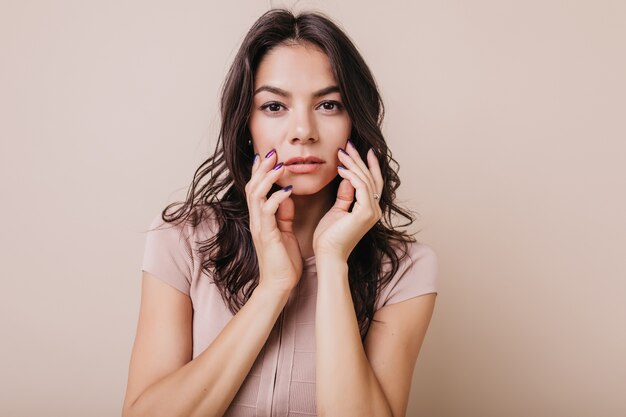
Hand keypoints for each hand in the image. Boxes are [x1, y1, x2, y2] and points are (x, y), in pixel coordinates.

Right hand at [246, 149, 302, 293]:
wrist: (280, 285)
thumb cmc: (283, 261)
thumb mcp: (284, 232)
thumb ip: (283, 214)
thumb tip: (286, 196)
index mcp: (261, 218)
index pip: (257, 189)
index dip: (261, 171)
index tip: (270, 155)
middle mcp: (257, 220)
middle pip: (253, 186)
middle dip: (262, 168)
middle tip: (272, 151)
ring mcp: (259, 226)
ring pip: (257, 195)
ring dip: (268, 178)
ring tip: (279, 164)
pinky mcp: (266, 235)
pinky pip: (268, 211)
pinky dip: (277, 198)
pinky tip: (288, 191)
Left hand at [313, 141, 383, 261]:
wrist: (328, 255)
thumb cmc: (329, 238)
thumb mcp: (337, 210)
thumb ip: (345, 195)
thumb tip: (348, 178)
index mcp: (369, 209)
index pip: (372, 182)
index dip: (367, 165)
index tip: (359, 150)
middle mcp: (375, 209)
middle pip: (370, 177)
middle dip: (359, 159)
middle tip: (348, 144)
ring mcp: (372, 211)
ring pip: (366, 180)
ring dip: (354, 164)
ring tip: (342, 152)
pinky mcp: (365, 213)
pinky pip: (361, 187)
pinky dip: (352, 176)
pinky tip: (341, 169)